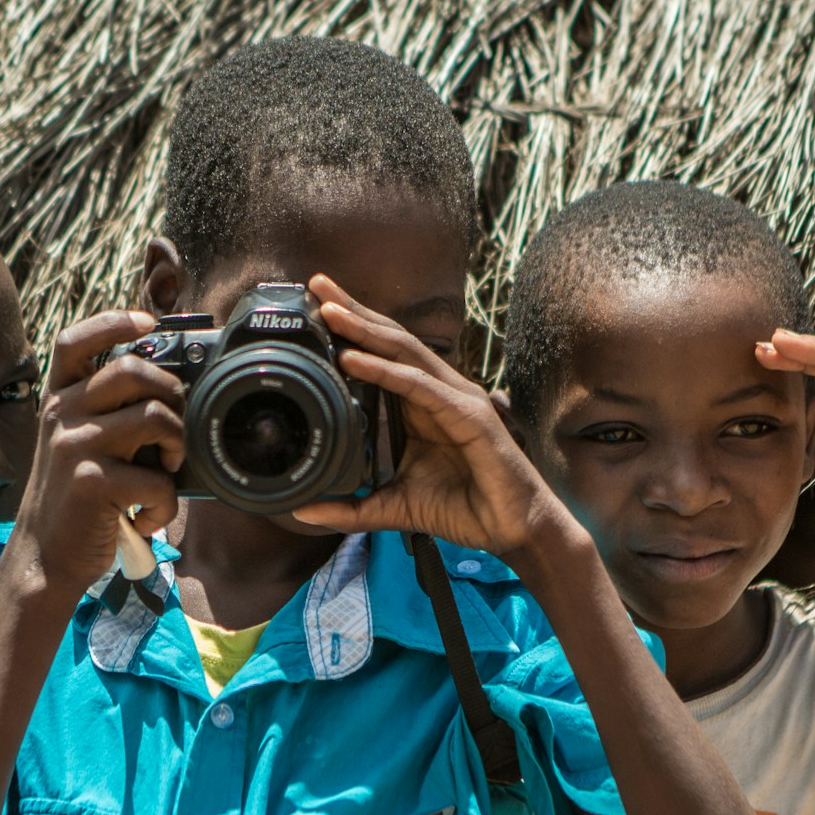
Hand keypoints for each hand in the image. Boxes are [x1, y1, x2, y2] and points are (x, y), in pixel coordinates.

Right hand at [9, 311, 185, 600]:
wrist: (45, 555)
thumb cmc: (76, 497)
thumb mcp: (78, 443)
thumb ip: (108, 413)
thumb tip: (170, 390)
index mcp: (59, 399)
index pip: (76, 341)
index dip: (113, 322)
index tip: (149, 323)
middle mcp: (62, 414)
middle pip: (132, 370)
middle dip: (171, 393)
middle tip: (174, 428)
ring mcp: (74, 446)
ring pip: (155, 417)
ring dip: (177, 445)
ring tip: (166, 471)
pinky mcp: (91, 482)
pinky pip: (156, 478)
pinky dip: (166, 504)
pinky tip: (148, 517)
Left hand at [293, 275, 570, 562]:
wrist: (512, 530)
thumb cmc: (463, 508)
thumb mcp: (393, 506)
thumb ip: (351, 508)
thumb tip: (303, 511)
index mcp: (422, 403)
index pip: (383, 354)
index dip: (351, 329)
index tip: (313, 309)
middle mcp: (439, 391)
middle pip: (391, 340)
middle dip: (354, 310)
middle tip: (316, 284)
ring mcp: (456, 398)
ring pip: (405, 352)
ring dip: (364, 329)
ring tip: (329, 310)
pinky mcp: (469, 415)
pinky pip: (419, 386)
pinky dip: (384, 371)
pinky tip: (353, 359)